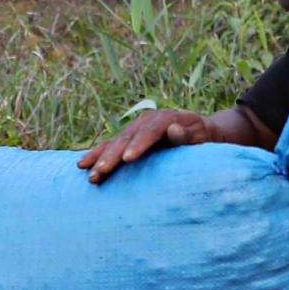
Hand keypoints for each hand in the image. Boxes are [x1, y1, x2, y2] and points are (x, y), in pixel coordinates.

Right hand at [77, 109, 212, 183]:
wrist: (202, 132)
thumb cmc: (205, 139)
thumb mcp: (203, 137)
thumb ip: (187, 135)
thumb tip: (173, 129)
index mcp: (167, 118)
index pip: (150, 131)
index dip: (138, 144)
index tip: (127, 159)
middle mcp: (148, 120)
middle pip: (127, 137)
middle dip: (112, 155)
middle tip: (100, 172)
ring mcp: (137, 128)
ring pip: (114, 141)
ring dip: (99, 156)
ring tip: (85, 170)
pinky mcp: (130, 137)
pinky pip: (110, 145)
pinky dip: (97, 154)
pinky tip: (83, 164)